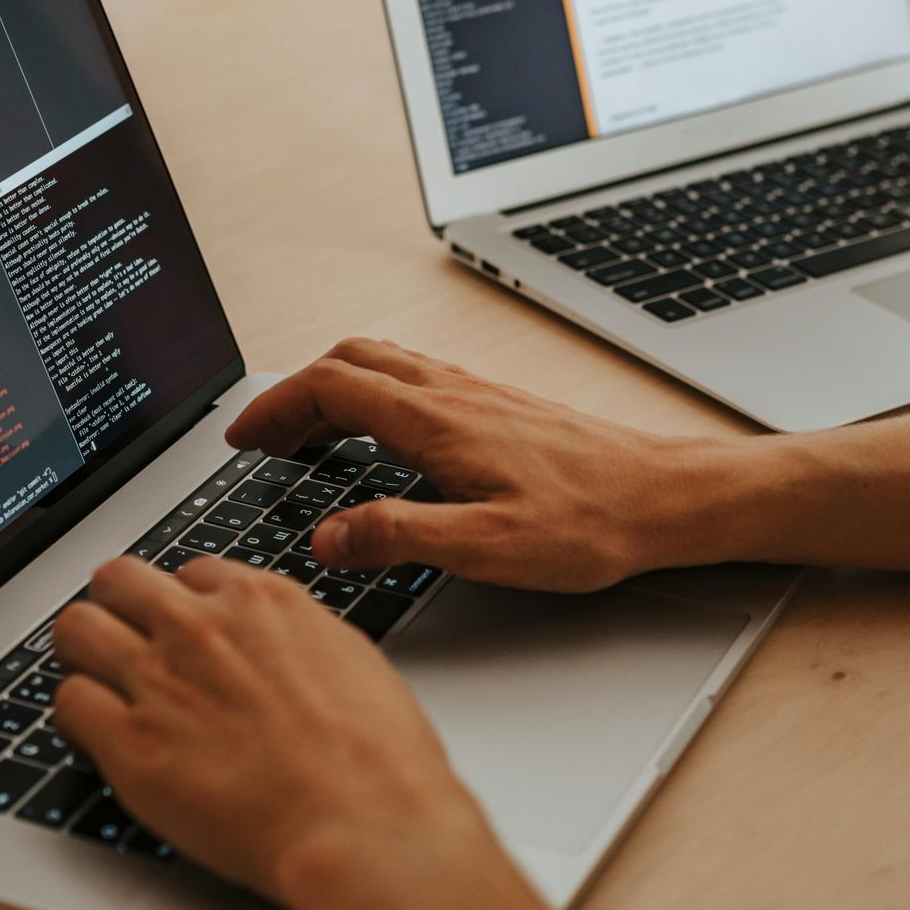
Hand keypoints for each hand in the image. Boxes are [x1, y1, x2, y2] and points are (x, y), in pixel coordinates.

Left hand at [51, 556, 600, 909]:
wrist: (365, 824)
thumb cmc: (378, 759)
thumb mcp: (349, 658)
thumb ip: (295, 636)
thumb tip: (273, 641)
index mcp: (260, 600)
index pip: (188, 571)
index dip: (182, 605)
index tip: (182, 631)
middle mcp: (201, 626)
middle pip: (116, 580)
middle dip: (117, 610)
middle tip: (125, 645)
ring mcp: (159, 680)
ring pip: (74, 629)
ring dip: (84, 656)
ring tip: (100, 687)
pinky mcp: (130, 744)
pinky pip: (66, 704)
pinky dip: (76, 720)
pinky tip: (100, 739)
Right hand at [226, 339, 757, 590]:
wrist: (665, 497)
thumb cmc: (591, 523)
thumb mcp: (488, 548)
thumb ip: (401, 537)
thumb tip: (329, 537)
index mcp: (438, 421)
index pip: (330, 386)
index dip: (275, 408)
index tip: (244, 439)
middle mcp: (453, 393)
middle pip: (348, 361)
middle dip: (294, 394)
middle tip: (264, 439)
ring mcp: (475, 394)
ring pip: (381, 364)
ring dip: (331, 390)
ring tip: (305, 438)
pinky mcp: (496, 406)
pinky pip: (412, 380)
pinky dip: (370, 396)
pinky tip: (378, 438)